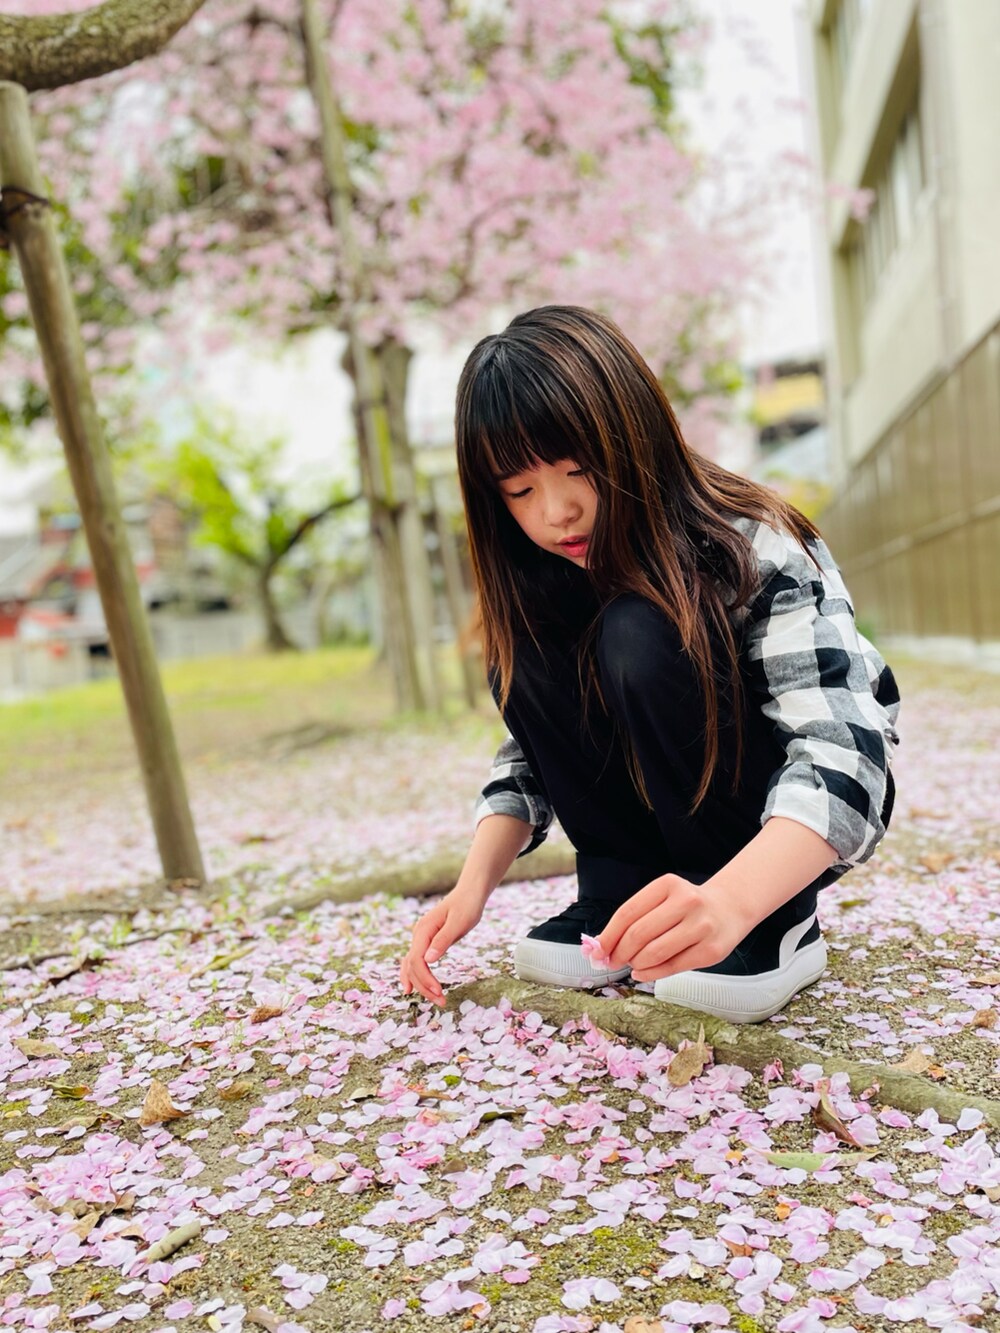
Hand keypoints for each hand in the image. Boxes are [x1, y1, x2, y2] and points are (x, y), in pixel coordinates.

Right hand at [399, 888, 486, 1006]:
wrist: (469, 893)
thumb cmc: (467, 905)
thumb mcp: (459, 922)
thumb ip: (443, 940)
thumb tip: (428, 960)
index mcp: (423, 930)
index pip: (416, 960)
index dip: (425, 978)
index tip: (439, 991)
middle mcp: (418, 935)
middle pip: (412, 966)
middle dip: (424, 986)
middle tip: (441, 1001)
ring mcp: (420, 938)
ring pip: (411, 966)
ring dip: (421, 984)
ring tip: (436, 999)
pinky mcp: (426, 942)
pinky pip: (415, 962)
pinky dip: (414, 976)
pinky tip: (413, 988)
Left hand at [597, 873, 749, 981]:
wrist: (730, 908)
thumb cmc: (687, 906)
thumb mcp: (663, 898)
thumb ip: (636, 917)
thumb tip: (602, 944)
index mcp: (668, 884)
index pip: (628, 912)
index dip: (609, 935)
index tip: (597, 950)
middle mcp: (687, 902)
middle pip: (639, 934)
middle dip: (619, 952)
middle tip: (611, 961)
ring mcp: (701, 926)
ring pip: (654, 953)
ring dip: (635, 963)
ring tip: (631, 964)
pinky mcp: (711, 951)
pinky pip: (672, 967)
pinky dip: (651, 973)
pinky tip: (642, 972)